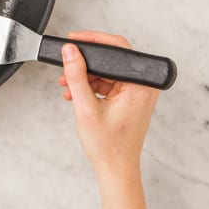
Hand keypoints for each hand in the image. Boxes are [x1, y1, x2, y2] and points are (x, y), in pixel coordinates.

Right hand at [58, 31, 158, 177]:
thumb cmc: (108, 147)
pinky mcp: (129, 100)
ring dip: (85, 76)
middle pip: (111, 60)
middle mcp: (142, 87)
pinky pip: (107, 84)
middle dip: (85, 63)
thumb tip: (70, 52)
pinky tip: (75, 93)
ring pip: (106, 72)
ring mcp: (136, 94)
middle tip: (67, 63)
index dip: (94, 40)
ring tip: (67, 85)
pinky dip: (90, 86)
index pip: (118, 48)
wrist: (115, 170)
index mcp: (140, 85)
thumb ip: (77, 76)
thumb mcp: (86, 107)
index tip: (74, 39)